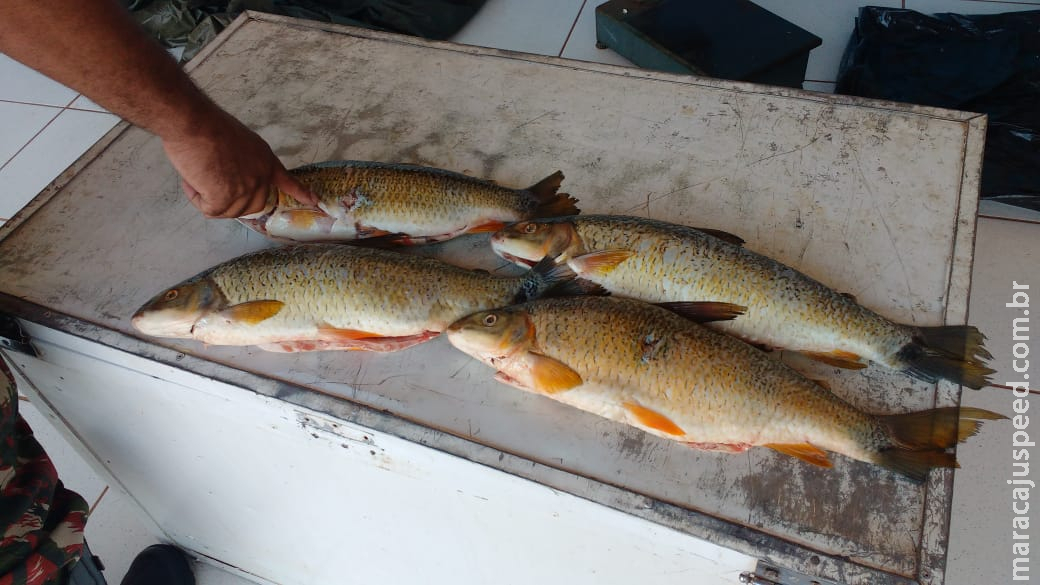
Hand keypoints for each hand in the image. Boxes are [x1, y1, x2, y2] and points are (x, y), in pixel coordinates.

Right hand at [161, 109, 316, 217]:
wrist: (194, 124)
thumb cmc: (207, 127)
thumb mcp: (239, 143)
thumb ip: (243, 163)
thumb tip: (229, 176)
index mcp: (265, 160)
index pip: (287, 180)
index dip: (300, 192)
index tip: (315, 201)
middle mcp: (261, 177)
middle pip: (251, 205)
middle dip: (229, 198)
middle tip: (210, 180)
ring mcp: (246, 190)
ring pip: (228, 210)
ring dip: (209, 197)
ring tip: (199, 172)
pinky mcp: (225, 200)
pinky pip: (209, 210)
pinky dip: (197, 198)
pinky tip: (193, 179)